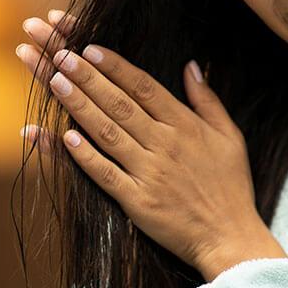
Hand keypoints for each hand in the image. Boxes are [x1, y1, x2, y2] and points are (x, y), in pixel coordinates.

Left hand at [15, 10, 284, 278]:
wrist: (230, 238)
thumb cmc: (231, 187)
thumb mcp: (230, 137)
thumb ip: (208, 100)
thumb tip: (191, 65)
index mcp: (186, 126)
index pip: (144, 88)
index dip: (116, 66)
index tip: (91, 48)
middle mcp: (165, 145)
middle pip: (120, 104)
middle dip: (88, 78)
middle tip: (61, 56)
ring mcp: (149, 173)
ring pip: (107, 133)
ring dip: (80, 106)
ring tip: (56, 83)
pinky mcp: (138, 202)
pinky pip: (106, 174)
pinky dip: (85, 156)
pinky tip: (63, 137)